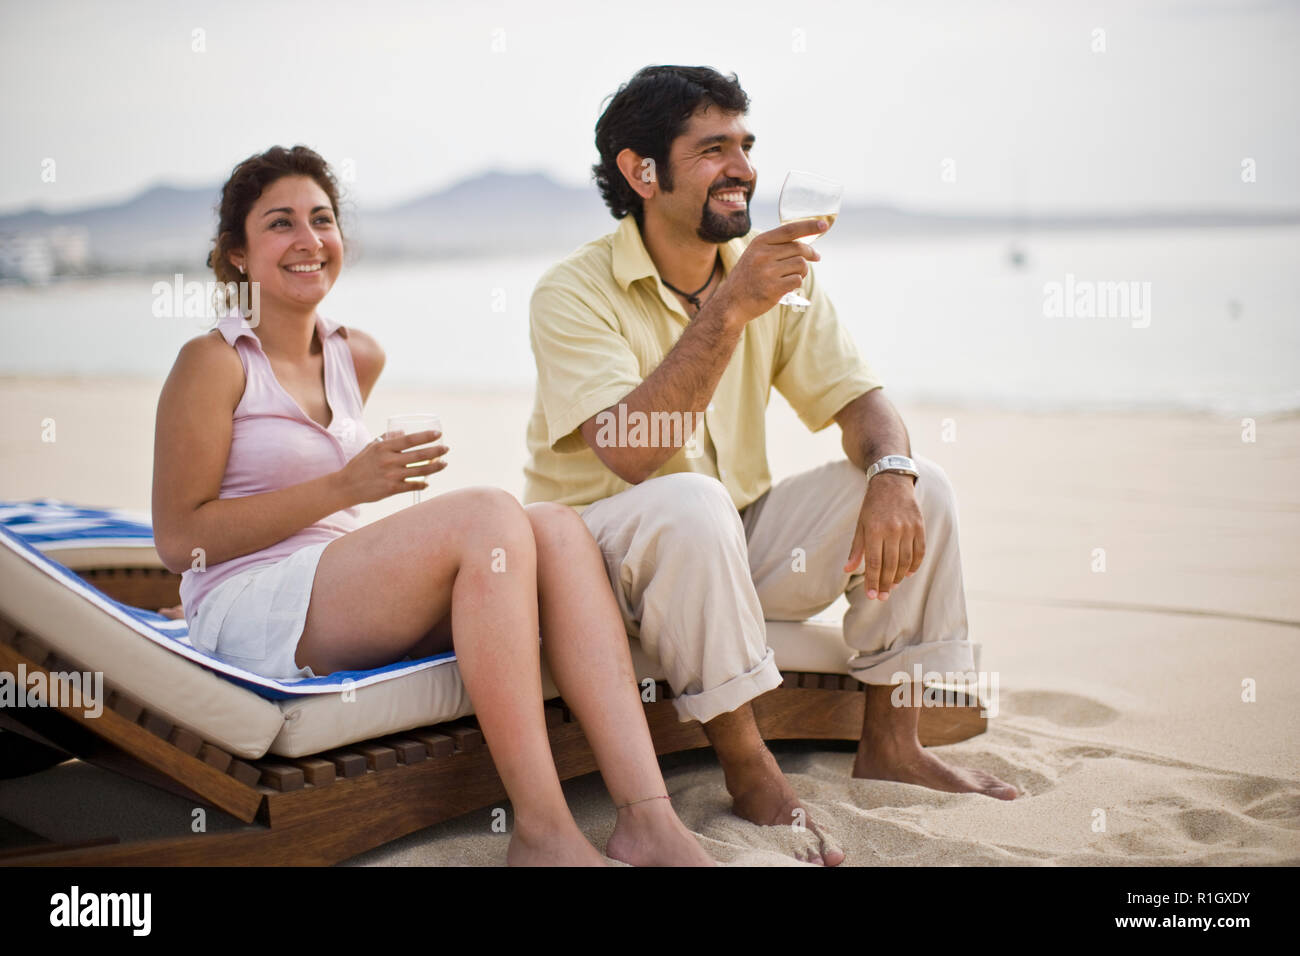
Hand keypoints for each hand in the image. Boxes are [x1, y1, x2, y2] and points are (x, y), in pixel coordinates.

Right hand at [334, 429, 448, 503]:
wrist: (346, 486)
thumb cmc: (359, 465)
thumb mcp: (371, 447)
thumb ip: (387, 439)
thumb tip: (403, 431)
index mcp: (384, 447)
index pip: (410, 440)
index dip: (426, 437)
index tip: (438, 434)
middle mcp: (389, 461)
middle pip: (419, 455)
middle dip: (436, 452)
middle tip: (446, 449)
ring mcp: (391, 476)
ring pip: (420, 471)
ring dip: (435, 468)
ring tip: (444, 464)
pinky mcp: (392, 489)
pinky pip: (412, 486)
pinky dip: (422, 484)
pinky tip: (428, 483)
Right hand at [711, 219, 824, 324]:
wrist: (731, 302)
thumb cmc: (748, 277)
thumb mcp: (755, 255)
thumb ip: (776, 246)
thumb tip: (807, 245)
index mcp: (759, 242)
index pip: (790, 230)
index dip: (809, 226)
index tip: (823, 225)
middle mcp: (763, 255)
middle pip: (799, 248)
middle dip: (811, 253)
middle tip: (816, 257)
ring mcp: (767, 272)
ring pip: (801, 265)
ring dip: (803, 271)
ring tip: (792, 276)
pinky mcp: (773, 288)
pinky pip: (798, 280)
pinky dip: (796, 283)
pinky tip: (786, 286)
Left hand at [843, 474, 924, 600]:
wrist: (892, 482)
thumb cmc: (872, 506)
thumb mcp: (860, 524)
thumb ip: (856, 548)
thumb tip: (848, 569)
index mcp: (875, 530)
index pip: (874, 563)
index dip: (873, 581)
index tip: (872, 596)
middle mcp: (893, 530)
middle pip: (891, 565)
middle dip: (886, 584)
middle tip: (883, 597)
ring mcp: (908, 528)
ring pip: (906, 560)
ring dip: (900, 577)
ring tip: (894, 586)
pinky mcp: (919, 526)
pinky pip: (920, 551)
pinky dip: (915, 565)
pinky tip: (908, 573)